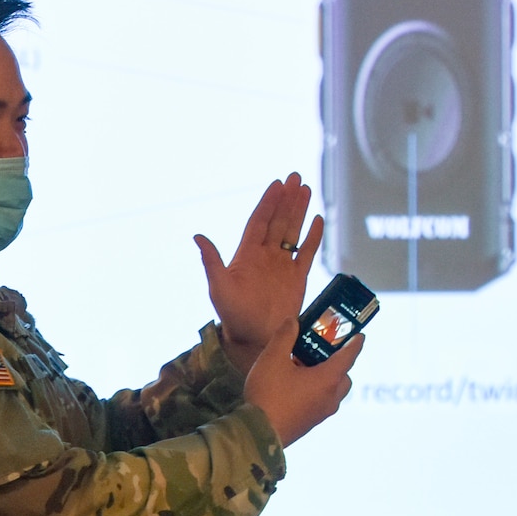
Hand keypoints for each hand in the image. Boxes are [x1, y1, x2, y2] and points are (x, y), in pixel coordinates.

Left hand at [196, 174, 323, 375]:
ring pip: (293, 231)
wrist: (254, 338)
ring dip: (300, 211)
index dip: (268, 202)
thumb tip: (198, 236)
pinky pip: (307, 253)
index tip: (277, 184)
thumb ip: (212, 261)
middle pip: (279, 220)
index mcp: (247, 254)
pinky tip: (319, 220)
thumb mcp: (218, 288)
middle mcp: (265, 255)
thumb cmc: (233, 315)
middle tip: (296, 177)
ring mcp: (282, 265)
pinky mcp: (298, 278)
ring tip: (307, 190)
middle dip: (287, 199)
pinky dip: (314, 237)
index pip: (260, 221)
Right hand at [242, 317, 360, 446]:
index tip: (360, 335)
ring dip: (325, 378)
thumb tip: (293, 322)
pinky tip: (294, 386)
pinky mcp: (310, 424)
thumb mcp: (273, 358)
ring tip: (302, 368)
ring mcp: (321, 414)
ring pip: (332, 392)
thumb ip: (285, 336)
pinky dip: (316, 391)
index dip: (355, 343)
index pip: (349, 356)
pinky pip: (321, 402)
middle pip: (344, 377)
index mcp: (328, 380)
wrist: (258, 435)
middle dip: (338, 362)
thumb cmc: (268, 394)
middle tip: (321, 351)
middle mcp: (330, 398)